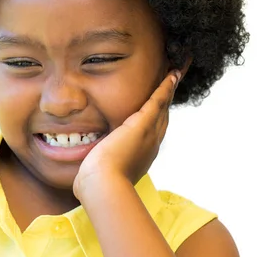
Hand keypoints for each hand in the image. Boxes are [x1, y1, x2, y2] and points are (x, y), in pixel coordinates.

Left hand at [74, 71, 179, 199]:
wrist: (102, 185)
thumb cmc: (96, 185)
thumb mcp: (97, 175)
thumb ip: (92, 173)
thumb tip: (79, 183)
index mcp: (141, 155)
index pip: (150, 132)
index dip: (156, 118)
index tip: (160, 109)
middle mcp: (150, 144)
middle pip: (162, 116)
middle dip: (168, 100)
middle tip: (175, 82)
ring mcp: (148, 134)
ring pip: (163, 106)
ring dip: (170, 88)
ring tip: (177, 71)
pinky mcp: (141, 125)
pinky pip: (158, 101)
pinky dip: (165, 87)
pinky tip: (172, 73)